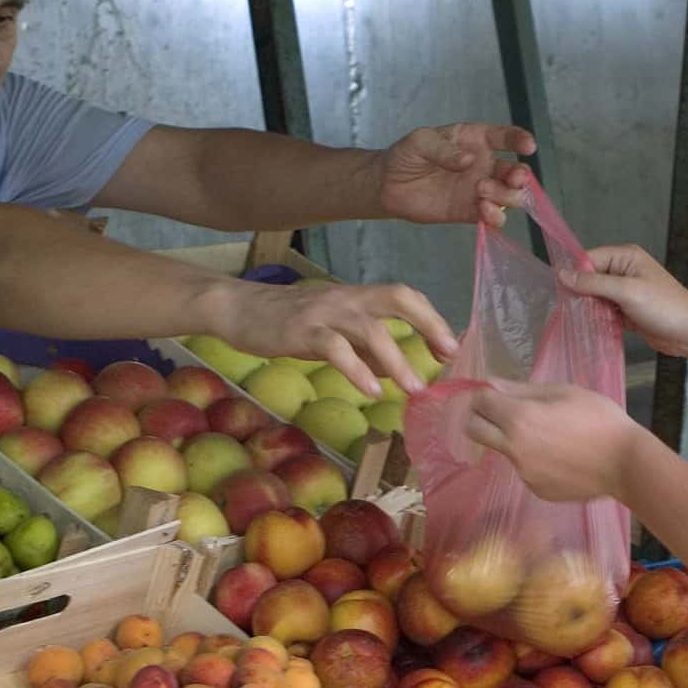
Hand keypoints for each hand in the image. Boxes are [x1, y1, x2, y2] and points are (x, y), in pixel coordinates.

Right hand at [218, 278, 454, 398]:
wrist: (236, 308)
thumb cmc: (288, 322)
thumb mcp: (332, 333)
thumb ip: (365, 349)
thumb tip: (398, 370)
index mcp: (357, 297)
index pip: (404, 296)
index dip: (432, 319)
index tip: (451, 348)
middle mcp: (346, 298)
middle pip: (398, 297)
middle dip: (429, 324)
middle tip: (448, 356)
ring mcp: (324, 312)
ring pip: (369, 327)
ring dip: (397, 359)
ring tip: (415, 389)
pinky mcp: (301, 330)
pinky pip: (335, 347)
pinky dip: (357, 369)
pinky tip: (371, 390)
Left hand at [377, 123, 536, 227]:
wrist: (388, 185)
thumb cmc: (407, 155)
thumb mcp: (421, 142)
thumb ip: (444, 149)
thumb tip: (469, 160)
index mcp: (476, 140)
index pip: (505, 137)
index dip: (520, 140)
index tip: (528, 146)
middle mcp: (484, 165)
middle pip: (515, 171)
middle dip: (520, 175)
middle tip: (513, 178)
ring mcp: (480, 190)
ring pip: (510, 195)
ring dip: (506, 195)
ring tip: (483, 192)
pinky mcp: (471, 212)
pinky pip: (494, 216)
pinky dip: (496, 216)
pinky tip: (484, 211)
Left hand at [464, 380, 645, 502]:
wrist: (625, 463)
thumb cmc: (599, 418)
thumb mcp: (564, 391)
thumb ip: (522, 389)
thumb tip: (490, 384)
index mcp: (519, 418)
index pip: (480, 403)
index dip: (485, 395)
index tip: (497, 394)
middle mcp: (513, 448)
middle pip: (473, 430)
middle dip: (480, 417)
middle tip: (501, 413)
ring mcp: (523, 473)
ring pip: (502, 450)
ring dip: (512, 439)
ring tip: (549, 435)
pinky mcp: (535, 489)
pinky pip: (524, 469)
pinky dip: (534, 460)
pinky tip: (560, 456)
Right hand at [561, 244, 687, 356]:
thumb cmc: (665, 307)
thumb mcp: (626, 291)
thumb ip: (593, 283)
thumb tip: (563, 276)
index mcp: (626, 257)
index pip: (589, 259)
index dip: (576, 274)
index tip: (564, 293)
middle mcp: (624, 271)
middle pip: (590, 278)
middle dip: (582, 294)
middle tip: (574, 310)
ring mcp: (625, 292)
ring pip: (595, 297)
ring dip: (590, 309)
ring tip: (585, 321)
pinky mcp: (626, 310)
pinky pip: (604, 312)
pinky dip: (598, 320)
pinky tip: (595, 328)